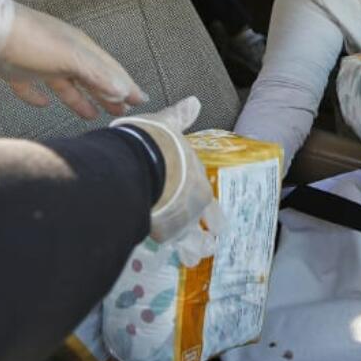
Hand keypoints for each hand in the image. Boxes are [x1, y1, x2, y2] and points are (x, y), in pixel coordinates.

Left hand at [0, 0, 146, 118]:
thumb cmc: (28, 40)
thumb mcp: (69, 56)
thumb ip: (96, 74)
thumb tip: (121, 90)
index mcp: (78, 47)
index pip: (109, 69)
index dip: (125, 85)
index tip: (140, 100)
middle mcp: (62, 53)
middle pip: (91, 77)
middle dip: (108, 94)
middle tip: (123, 112)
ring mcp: (39, 62)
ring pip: (66, 84)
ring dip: (81, 99)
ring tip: (92, 115)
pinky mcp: (16, 72)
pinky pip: (32, 87)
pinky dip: (39, 97)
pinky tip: (43, 104)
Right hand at [113, 96, 224, 266]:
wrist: (142, 162)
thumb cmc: (158, 143)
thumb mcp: (171, 125)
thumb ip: (181, 117)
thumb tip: (194, 101)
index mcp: (199, 184)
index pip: (213, 207)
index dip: (215, 217)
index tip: (218, 225)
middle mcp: (194, 207)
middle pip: (206, 231)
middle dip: (207, 239)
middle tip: (207, 247)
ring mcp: (178, 223)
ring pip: (189, 245)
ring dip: (190, 251)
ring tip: (190, 259)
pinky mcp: (158, 232)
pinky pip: (162, 242)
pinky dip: (162, 245)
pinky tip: (159, 248)